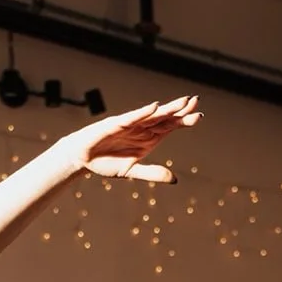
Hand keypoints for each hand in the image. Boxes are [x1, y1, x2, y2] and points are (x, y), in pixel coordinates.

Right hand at [63, 97, 201, 180]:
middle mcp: (141, 128)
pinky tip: (155, 107)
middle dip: (180, 110)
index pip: (169, 127)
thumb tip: (174, 179)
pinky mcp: (115, 123)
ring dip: (166, 108)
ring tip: (182, 102)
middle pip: (164, 118)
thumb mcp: (131, 171)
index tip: (199, 117)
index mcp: (148, 138)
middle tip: (196, 102)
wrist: (82, 158)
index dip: (184, 121)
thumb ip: (152, 173)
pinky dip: (142, 113)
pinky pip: (132, 118)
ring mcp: (129, 124)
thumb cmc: (106, 162)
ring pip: (152, 115)